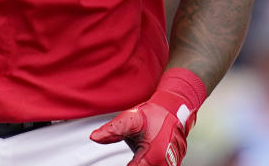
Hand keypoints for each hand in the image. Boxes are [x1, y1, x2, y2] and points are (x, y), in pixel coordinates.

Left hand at [90, 68, 204, 165]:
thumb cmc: (155, 114)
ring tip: (137, 155)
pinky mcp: (173, 164)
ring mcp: (171, 165)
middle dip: (134, 165)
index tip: (124, 162)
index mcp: (152, 157)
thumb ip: (112, 130)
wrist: (173, 109)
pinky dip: (150, 163)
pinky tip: (143, 158)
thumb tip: (95, 137)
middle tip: (131, 156)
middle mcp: (164, 164)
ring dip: (142, 164)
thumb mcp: (130, 120)